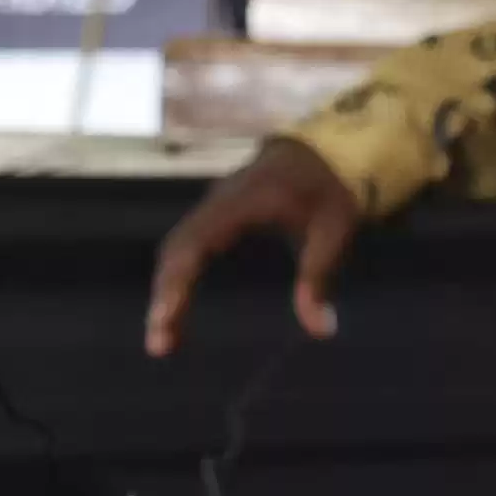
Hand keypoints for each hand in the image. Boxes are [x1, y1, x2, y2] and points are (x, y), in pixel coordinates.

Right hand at [145, 138, 361, 356]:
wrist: (324, 149)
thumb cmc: (330, 188)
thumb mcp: (336, 230)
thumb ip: (320, 277)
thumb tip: (322, 331)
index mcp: (242, 202)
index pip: (197, 241)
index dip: (178, 279)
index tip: (166, 316)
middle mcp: (218, 202)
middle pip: (177, 249)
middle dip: (164, 295)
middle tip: (159, 346)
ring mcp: (214, 206)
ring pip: (176, 249)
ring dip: (166, 291)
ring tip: (162, 341)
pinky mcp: (216, 216)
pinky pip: (186, 247)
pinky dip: (176, 279)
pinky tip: (175, 312)